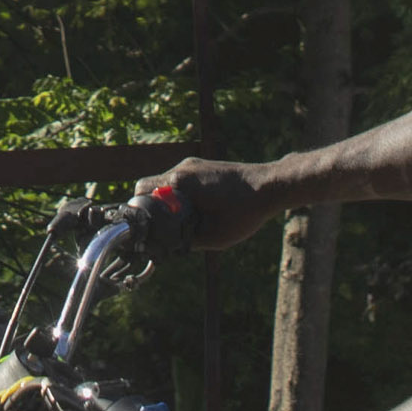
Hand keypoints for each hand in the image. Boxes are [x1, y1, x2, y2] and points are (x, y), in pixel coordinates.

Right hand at [145, 160, 276, 253]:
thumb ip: (187, 241)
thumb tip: (169, 245)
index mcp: (180, 182)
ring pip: (167, 183)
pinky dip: (182, 195)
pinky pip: (182, 181)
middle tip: (165, 227)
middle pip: (151, 186)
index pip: (141, 191)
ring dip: (170, 201)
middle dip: (154, 208)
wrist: (271, 186)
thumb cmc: (245, 211)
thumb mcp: (214, 237)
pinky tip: (198, 210)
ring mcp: (193, 164)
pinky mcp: (203, 166)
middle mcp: (183, 168)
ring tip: (185, 220)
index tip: (147, 226)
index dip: (140, 210)